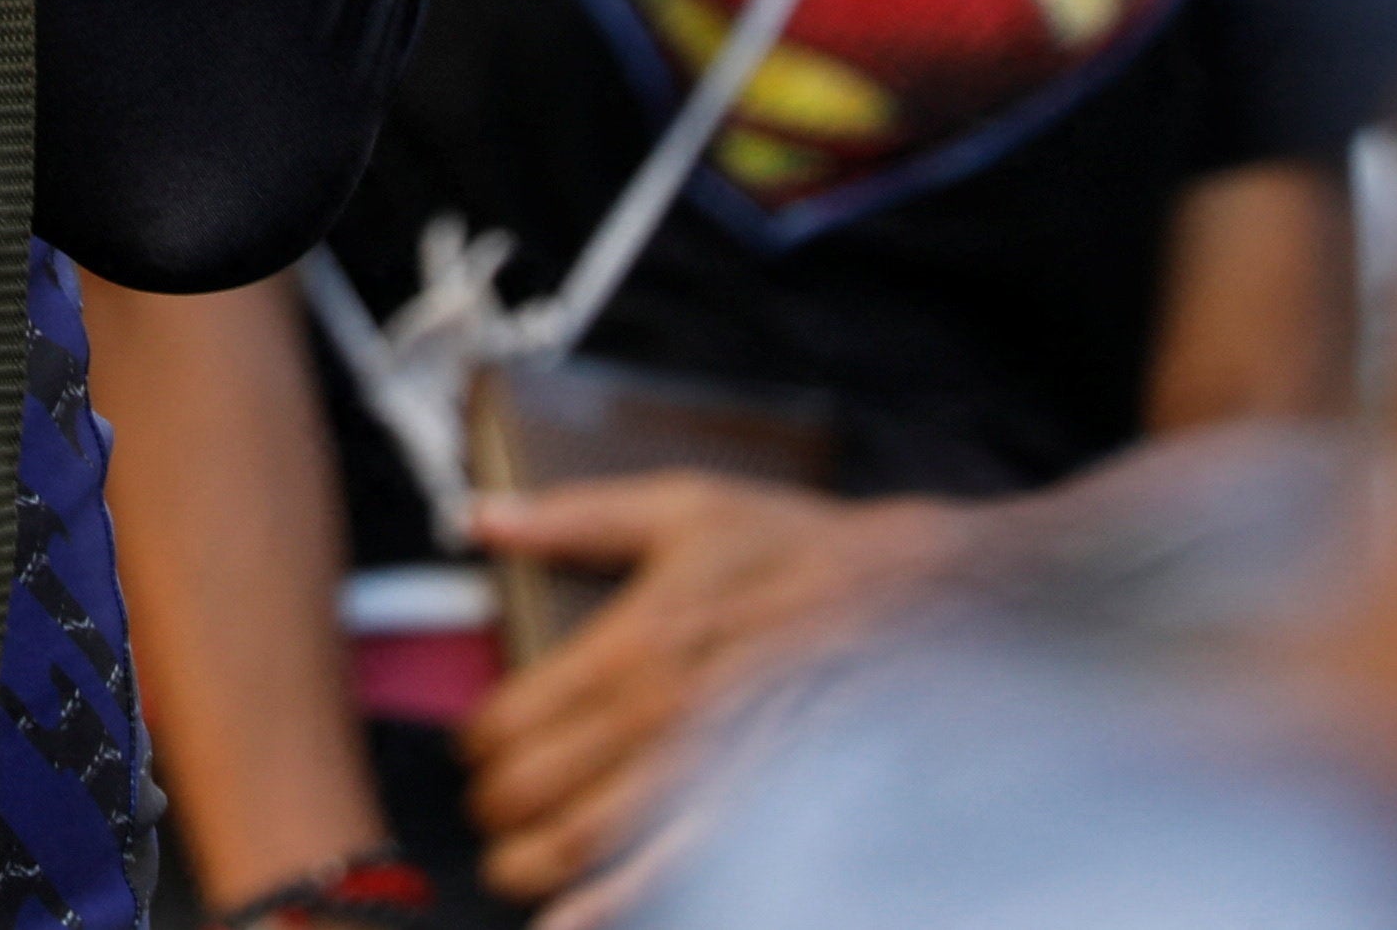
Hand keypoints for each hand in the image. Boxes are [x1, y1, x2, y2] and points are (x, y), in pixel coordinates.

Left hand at [460, 474, 967, 907]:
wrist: (918, 602)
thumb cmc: (800, 554)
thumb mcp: (683, 509)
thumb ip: (572, 517)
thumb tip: (482, 519)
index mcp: (633, 643)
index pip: (510, 718)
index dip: (478, 746)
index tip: (479, 748)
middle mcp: (660, 716)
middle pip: (533, 790)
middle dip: (495, 813)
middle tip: (493, 812)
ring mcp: (708, 773)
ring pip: (587, 844)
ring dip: (534, 868)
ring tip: (517, 871)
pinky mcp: (754, 812)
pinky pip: (675, 873)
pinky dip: (614, 905)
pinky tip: (568, 924)